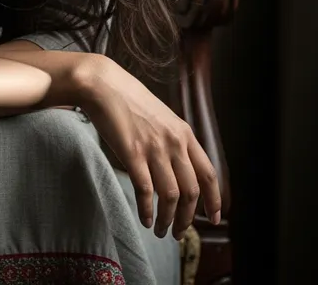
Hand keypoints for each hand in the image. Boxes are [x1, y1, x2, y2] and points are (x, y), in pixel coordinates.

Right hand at [77, 55, 221, 240]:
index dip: (214, 200)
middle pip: (191, 192)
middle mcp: (174, 142)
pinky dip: (147, 210)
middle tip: (178, 232)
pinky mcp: (132, 153)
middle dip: (186, 218)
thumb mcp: (162, 116)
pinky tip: (144, 218)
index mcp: (184, 133)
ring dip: (167, 219)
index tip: (214, 219)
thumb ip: (173, 139)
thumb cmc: (128, 99)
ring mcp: (154, 148)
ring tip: (160, 230)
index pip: (209, 174)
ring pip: (171, 196)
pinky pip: (145, 191)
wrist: (103, 85)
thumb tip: (178, 168)